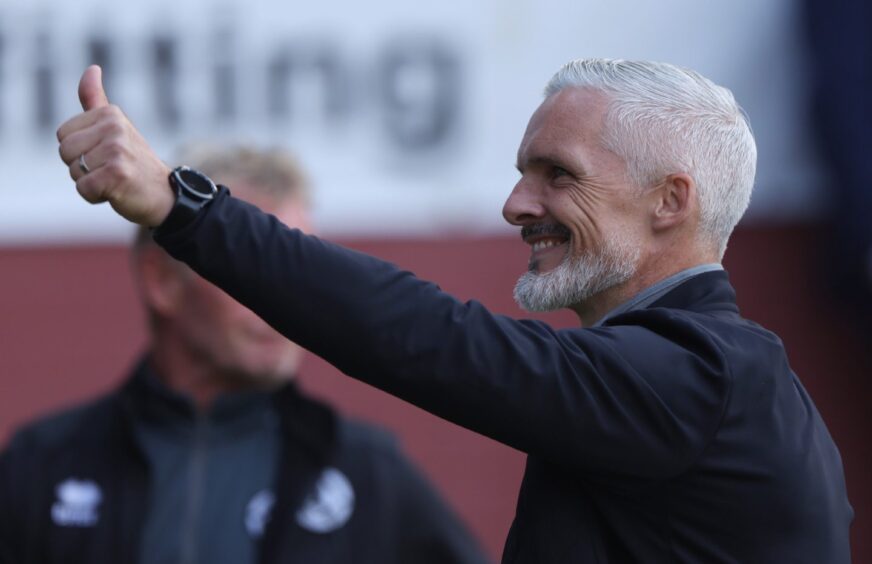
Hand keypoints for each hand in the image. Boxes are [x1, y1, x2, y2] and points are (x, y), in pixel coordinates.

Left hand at [57, 65, 174, 226]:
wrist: (165, 195)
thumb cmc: (135, 163)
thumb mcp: (116, 127)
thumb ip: (96, 99)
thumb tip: (92, 68)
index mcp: (110, 114)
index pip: (63, 135)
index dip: (80, 151)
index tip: (106, 155)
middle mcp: (114, 128)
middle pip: (65, 152)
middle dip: (81, 168)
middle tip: (110, 170)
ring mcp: (117, 150)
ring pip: (74, 171)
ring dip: (90, 183)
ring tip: (114, 180)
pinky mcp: (117, 173)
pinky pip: (84, 188)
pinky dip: (95, 197)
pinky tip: (116, 192)